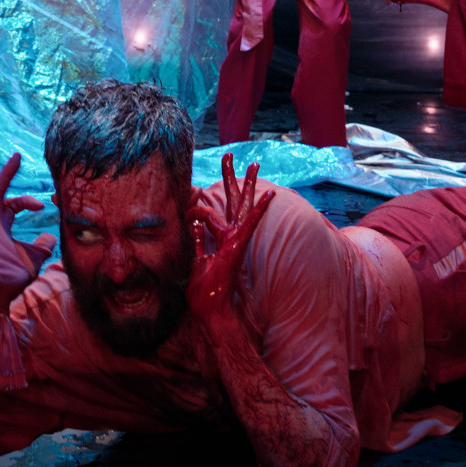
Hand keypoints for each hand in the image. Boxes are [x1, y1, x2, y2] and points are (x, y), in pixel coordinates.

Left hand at [186, 153, 274, 323]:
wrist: (210, 308)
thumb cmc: (203, 290)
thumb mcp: (197, 260)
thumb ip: (199, 241)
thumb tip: (194, 224)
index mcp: (223, 239)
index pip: (222, 210)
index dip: (219, 195)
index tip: (216, 181)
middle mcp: (232, 236)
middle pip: (235, 201)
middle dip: (236, 179)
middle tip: (237, 158)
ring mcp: (236, 240)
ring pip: (241, 205)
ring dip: (245, 183)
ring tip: (251, 164)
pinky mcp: (237, 245)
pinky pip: (250, 224)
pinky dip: (259, 209)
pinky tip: (270, 195)